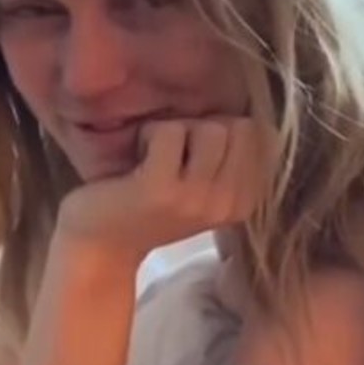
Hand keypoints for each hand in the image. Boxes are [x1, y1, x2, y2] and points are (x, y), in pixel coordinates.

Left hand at [59, 117, 262, 259]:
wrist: (100, 246)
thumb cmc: (150, 207)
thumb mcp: (205, 188)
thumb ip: (233, 160)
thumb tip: (255, 119)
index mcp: (244, 203)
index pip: (263, 136)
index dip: (227, 131)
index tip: (198, 158)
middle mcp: (228, 205)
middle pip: (241, 127)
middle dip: (204, 128)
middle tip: (174, 156)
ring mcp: (196, 199)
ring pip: (210, 128)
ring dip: (177, 131)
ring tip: (156, 159)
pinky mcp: (161, 190)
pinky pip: (170, 131)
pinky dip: (149, 135)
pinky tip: (137, 163)